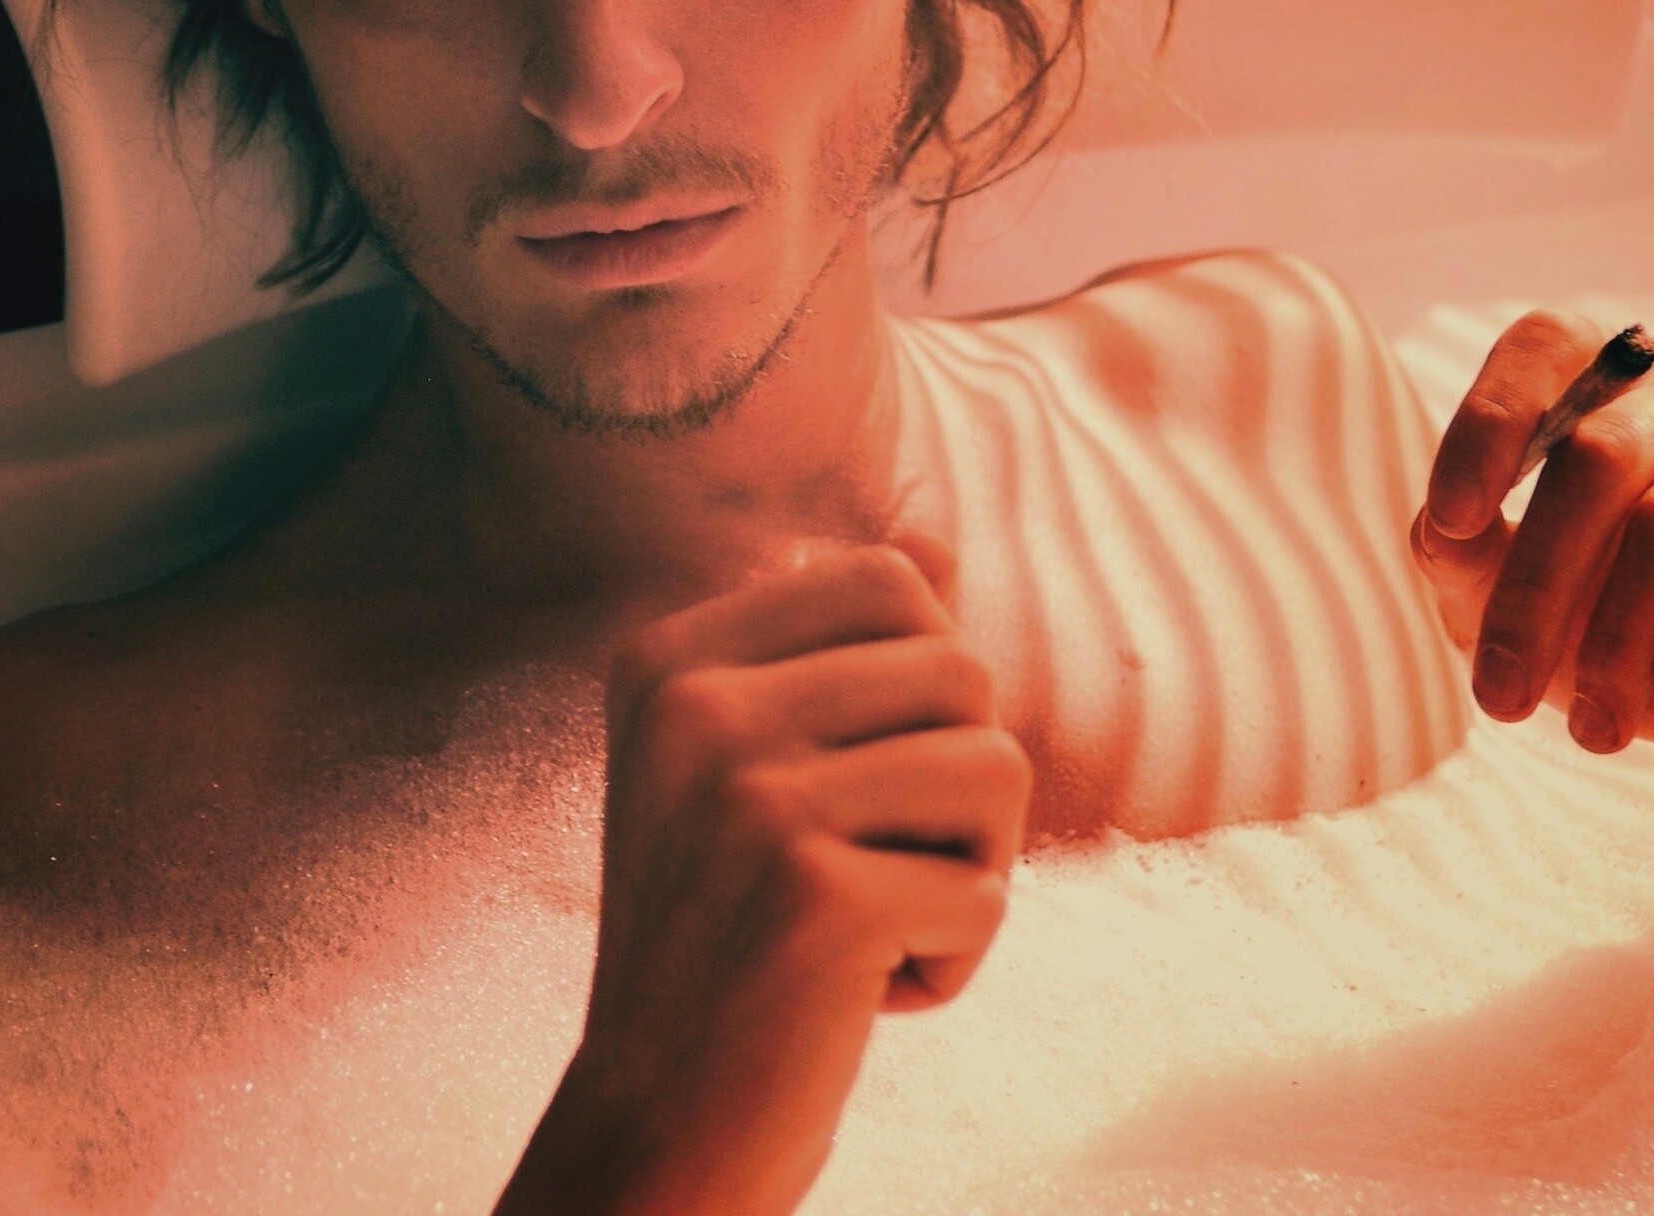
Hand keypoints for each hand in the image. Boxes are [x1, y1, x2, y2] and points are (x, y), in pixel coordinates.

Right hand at [496, 544, 1028, 1215]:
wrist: (657, 1118)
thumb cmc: (728, 938)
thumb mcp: (749, 769)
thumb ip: (837, 651)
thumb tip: (936, 535)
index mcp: (670, 657)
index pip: (889, 578)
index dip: (922, 686)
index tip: (849, 781)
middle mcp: (694, 705)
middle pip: (960, 669)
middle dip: (958, 788)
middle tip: (871, 868)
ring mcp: (746, 794)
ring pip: (995, 768)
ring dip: (968, 870)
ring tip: (871, 923)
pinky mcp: (812, 892)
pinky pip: (988, 890)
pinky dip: (954, 957)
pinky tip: (861, 993)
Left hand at [1413, 310, 1653, 941]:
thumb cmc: (1586, 619)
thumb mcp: (1502, 595)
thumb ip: (1462, 553)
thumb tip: (1442, 532)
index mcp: (1600, 385)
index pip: (1545, 345)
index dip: (1491, 421)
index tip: (1450, 521)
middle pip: (1600, 452)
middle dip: (1537, 583)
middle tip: (1496, 696)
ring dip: (1618, 638)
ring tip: (1590, 730)